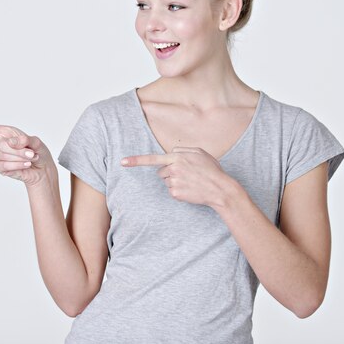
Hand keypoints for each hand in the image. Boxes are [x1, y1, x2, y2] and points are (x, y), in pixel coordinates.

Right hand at [0, 122, 55, 186]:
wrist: (42, 170)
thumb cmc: (39, 152)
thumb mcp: (36, 142)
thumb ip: (25, 140)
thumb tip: (11, 142)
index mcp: (6, 132)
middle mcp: (1, 143)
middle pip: (1, 145)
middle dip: (18, 150)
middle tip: (30, 153)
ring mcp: (0, 156)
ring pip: (2, 156)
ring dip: (19, 158)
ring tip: (29, 159)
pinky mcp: (1, 169)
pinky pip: (3, 166)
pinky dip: (16, 166)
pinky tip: (25, 165)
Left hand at [121, 147, 236, 206]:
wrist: (220, 189)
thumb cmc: (212, 170)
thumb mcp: (200, 153)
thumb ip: (183, 150)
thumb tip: (171, 153)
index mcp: (177, 157)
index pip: (152, 158)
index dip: (135, 160)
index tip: (122, 162)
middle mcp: (173, 169)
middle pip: (161, 171)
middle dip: (170, 172)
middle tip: (187, 174)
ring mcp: (173, 182)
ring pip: (166, 181)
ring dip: (175, 181)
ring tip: (191, 181)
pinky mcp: (175, 194)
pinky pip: (171, 191)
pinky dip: (179, 191)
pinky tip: (190, 189)